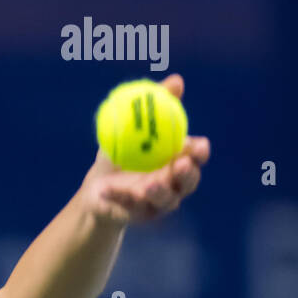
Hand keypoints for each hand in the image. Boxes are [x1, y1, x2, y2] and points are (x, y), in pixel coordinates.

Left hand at [81, 73, 209, 225]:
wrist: (97, 188)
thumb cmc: (122, 153)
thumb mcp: (133, 126)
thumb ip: (155, 106)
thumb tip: (177, 81)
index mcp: (178, 160)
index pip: (196, 157)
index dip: (200, 153)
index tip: (199, 146)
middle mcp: (174, 184)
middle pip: (188, 182)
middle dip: (187, 174)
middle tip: (179, 165)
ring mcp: (158, 203)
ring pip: (166, 200)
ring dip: (159, 192)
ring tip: (150, 185)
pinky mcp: (139, 217)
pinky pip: (130, 208)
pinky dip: (118, 198)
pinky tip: (106, 189)